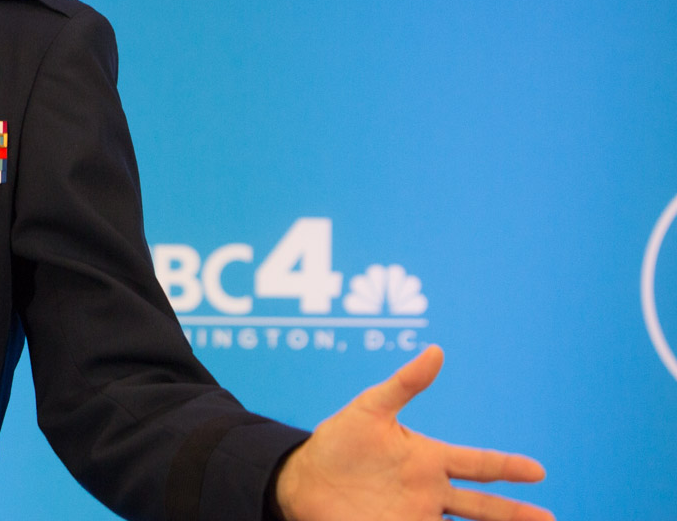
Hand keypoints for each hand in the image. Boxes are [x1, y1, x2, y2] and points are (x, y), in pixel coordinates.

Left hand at [275, 345, 550, 520]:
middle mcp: (430, 491)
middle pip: (482, 507)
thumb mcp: (370, 408)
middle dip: (515, 514)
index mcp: (429, 459)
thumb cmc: (339, 440)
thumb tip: (436, 350)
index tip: (539, 471)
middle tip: (549, 519)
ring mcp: (416, 515)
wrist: (303, 477)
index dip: (508, 467)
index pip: (478, 464)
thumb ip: (405, 384)